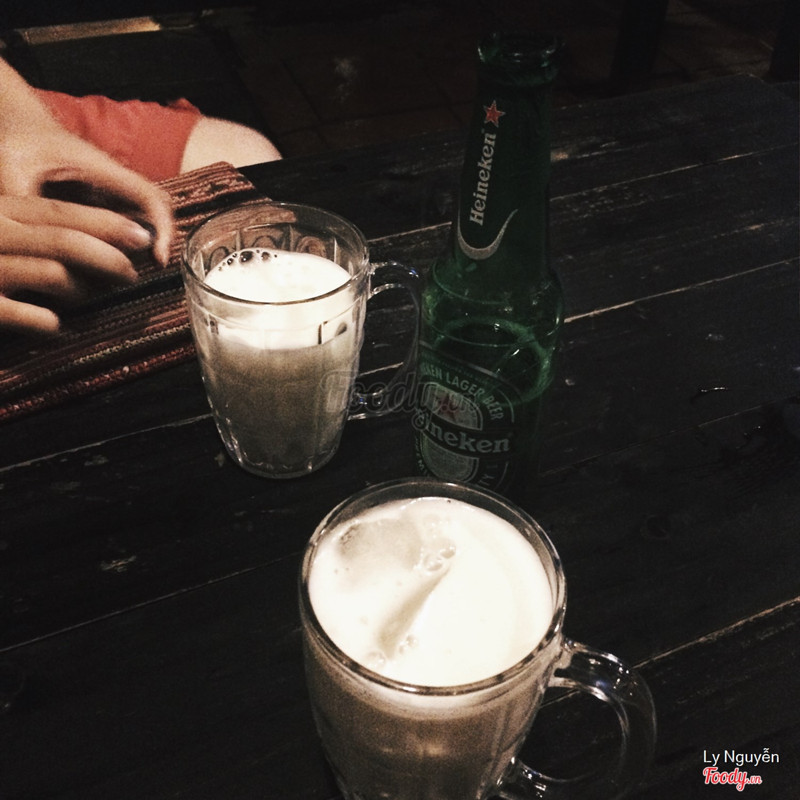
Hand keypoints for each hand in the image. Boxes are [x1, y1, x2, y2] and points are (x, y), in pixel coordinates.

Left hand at [0, 122, 172, 266]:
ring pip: (145, 217)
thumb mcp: (11, 166)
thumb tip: (21, 235)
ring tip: (130, 273)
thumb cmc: (17, 141)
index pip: (150, 197)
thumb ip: (20, 199)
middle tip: (153, 270)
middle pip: (159, 208)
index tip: (159, 258)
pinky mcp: (102, 202)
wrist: (20, 123)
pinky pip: (125, 223)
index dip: (163, 228)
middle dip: (164, 238)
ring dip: (146, 244)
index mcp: (101, 169)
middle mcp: (115, 180)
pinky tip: (109, 265)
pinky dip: (126, 244)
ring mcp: (111, 191)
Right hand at [0, 196, 158, 332]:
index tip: (142, 236)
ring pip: (53, 275)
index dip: (106, 225)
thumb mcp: (2, 232)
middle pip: (64, 241)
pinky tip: (58, 327)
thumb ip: (35, 231)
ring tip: (90, 299)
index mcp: (2, 212)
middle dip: (109, 259)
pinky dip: (53, 323)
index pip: (60, 214)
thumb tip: (103, 242)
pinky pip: (33, 316)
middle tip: (132, 274)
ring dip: (83, 290)